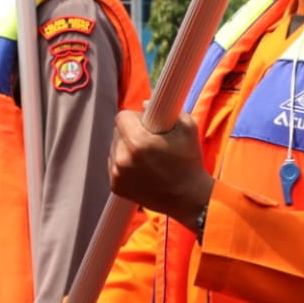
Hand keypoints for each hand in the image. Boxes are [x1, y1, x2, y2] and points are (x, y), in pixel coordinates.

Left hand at [110, 108, 213, 228]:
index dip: (135, 117)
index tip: (147, 124)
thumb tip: (144, 103)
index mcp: (137, 142)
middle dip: (130, 132)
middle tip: (149, 141)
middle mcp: (122, 158)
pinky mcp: (116, 187)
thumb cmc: (189, 162)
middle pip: (117, 132)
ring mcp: (117, 175)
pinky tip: (142, 169)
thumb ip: (168, 109)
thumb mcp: (187, 128)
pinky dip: (124, 165)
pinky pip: (114, 166)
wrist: (189, 198)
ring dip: (126, 148)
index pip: (122, 116)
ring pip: (114, 149)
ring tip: (147, 157)